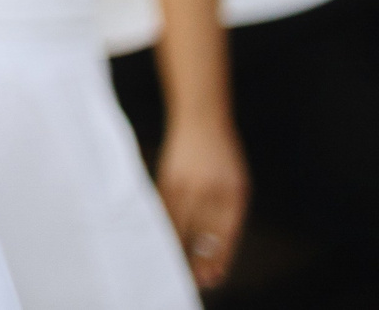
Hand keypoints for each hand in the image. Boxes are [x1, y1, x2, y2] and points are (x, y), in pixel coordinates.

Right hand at [158, 115, 248, 287]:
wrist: (201, 119)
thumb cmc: (222, 155)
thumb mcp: (236, 185)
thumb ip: (227, 215)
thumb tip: (214, 251)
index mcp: (233, 193)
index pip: (225, 234)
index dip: (218, 258)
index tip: (212, 277)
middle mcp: (208, 189)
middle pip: (199, 233)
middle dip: (196, 259)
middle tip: (195, 279)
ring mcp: (184, 183)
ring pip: (177, 224)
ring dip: (176, 247)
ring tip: (175, 266)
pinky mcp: (165, 178)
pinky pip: (163, 211)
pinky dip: (163, 228)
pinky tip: (162, 240)